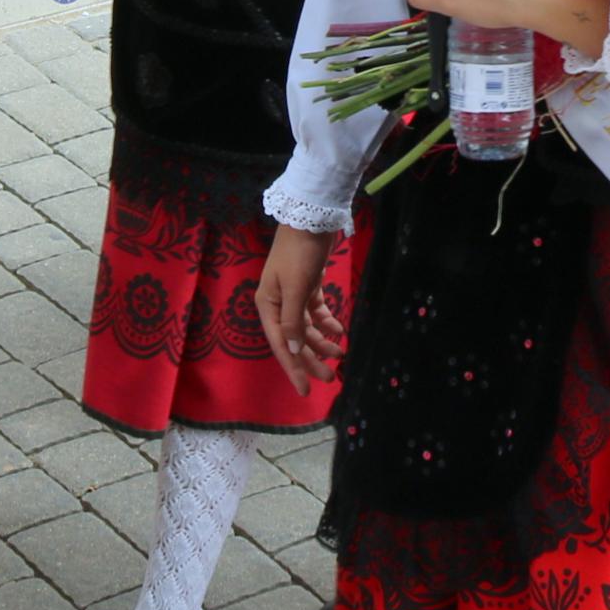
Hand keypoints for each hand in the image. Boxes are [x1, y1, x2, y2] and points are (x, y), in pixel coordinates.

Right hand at [254, 225, 347, 391]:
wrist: (311, 218)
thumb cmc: (299, 253)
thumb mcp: (295, 287)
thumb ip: (293, 320)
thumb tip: (294, 350)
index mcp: (268, 305)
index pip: (282, 345)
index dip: (294, 368)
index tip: (306, 390)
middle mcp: (277, 303)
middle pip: (295, 340)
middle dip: (312, 359)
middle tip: (331, 378)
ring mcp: (292, 295)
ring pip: (307, 328)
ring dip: (322, 342)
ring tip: (341, 354)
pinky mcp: (307, 286)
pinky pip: (316, 312)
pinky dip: (327, 322)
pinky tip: (339, 330)